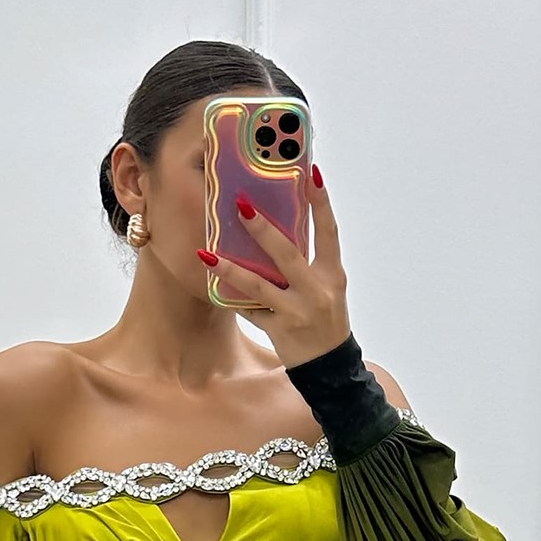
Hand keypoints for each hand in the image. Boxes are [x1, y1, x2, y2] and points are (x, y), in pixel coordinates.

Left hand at [200, 167, 349, 366]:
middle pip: (288, 254)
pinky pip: (250, 310)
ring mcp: (297, 312)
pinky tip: (211, 282)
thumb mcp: (327, 287)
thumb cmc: (324, 319)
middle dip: (263, 229)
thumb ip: (309, 260)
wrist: (329, 367)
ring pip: (259, 286)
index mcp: (333, 274)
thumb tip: (278, 227)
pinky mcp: (280, 330)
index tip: (309, 173)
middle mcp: (316, 291)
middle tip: (240, 205)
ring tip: (207, 253)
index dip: (320, 202)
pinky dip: (231, 297)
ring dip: (231, 269)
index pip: (329, 231)